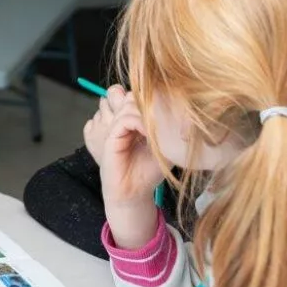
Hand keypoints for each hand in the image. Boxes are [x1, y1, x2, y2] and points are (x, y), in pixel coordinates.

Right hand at [84, 86, 159, 205]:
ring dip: (145, 115)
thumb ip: (167, 125)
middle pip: (129, 94)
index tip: (166, 116)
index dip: (151, 100)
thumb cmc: (149, 171)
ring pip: (128, 104)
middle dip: (146, 104)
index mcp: (130, 120)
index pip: (137, 95)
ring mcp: (113, 127)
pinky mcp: (110, 137)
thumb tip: (177, 108)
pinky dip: (140, 124)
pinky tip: (150, 136)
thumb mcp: (165, 145)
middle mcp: (119, 120)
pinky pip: (124, 120)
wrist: (134, 192)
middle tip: (159, 122)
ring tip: (155, 132)